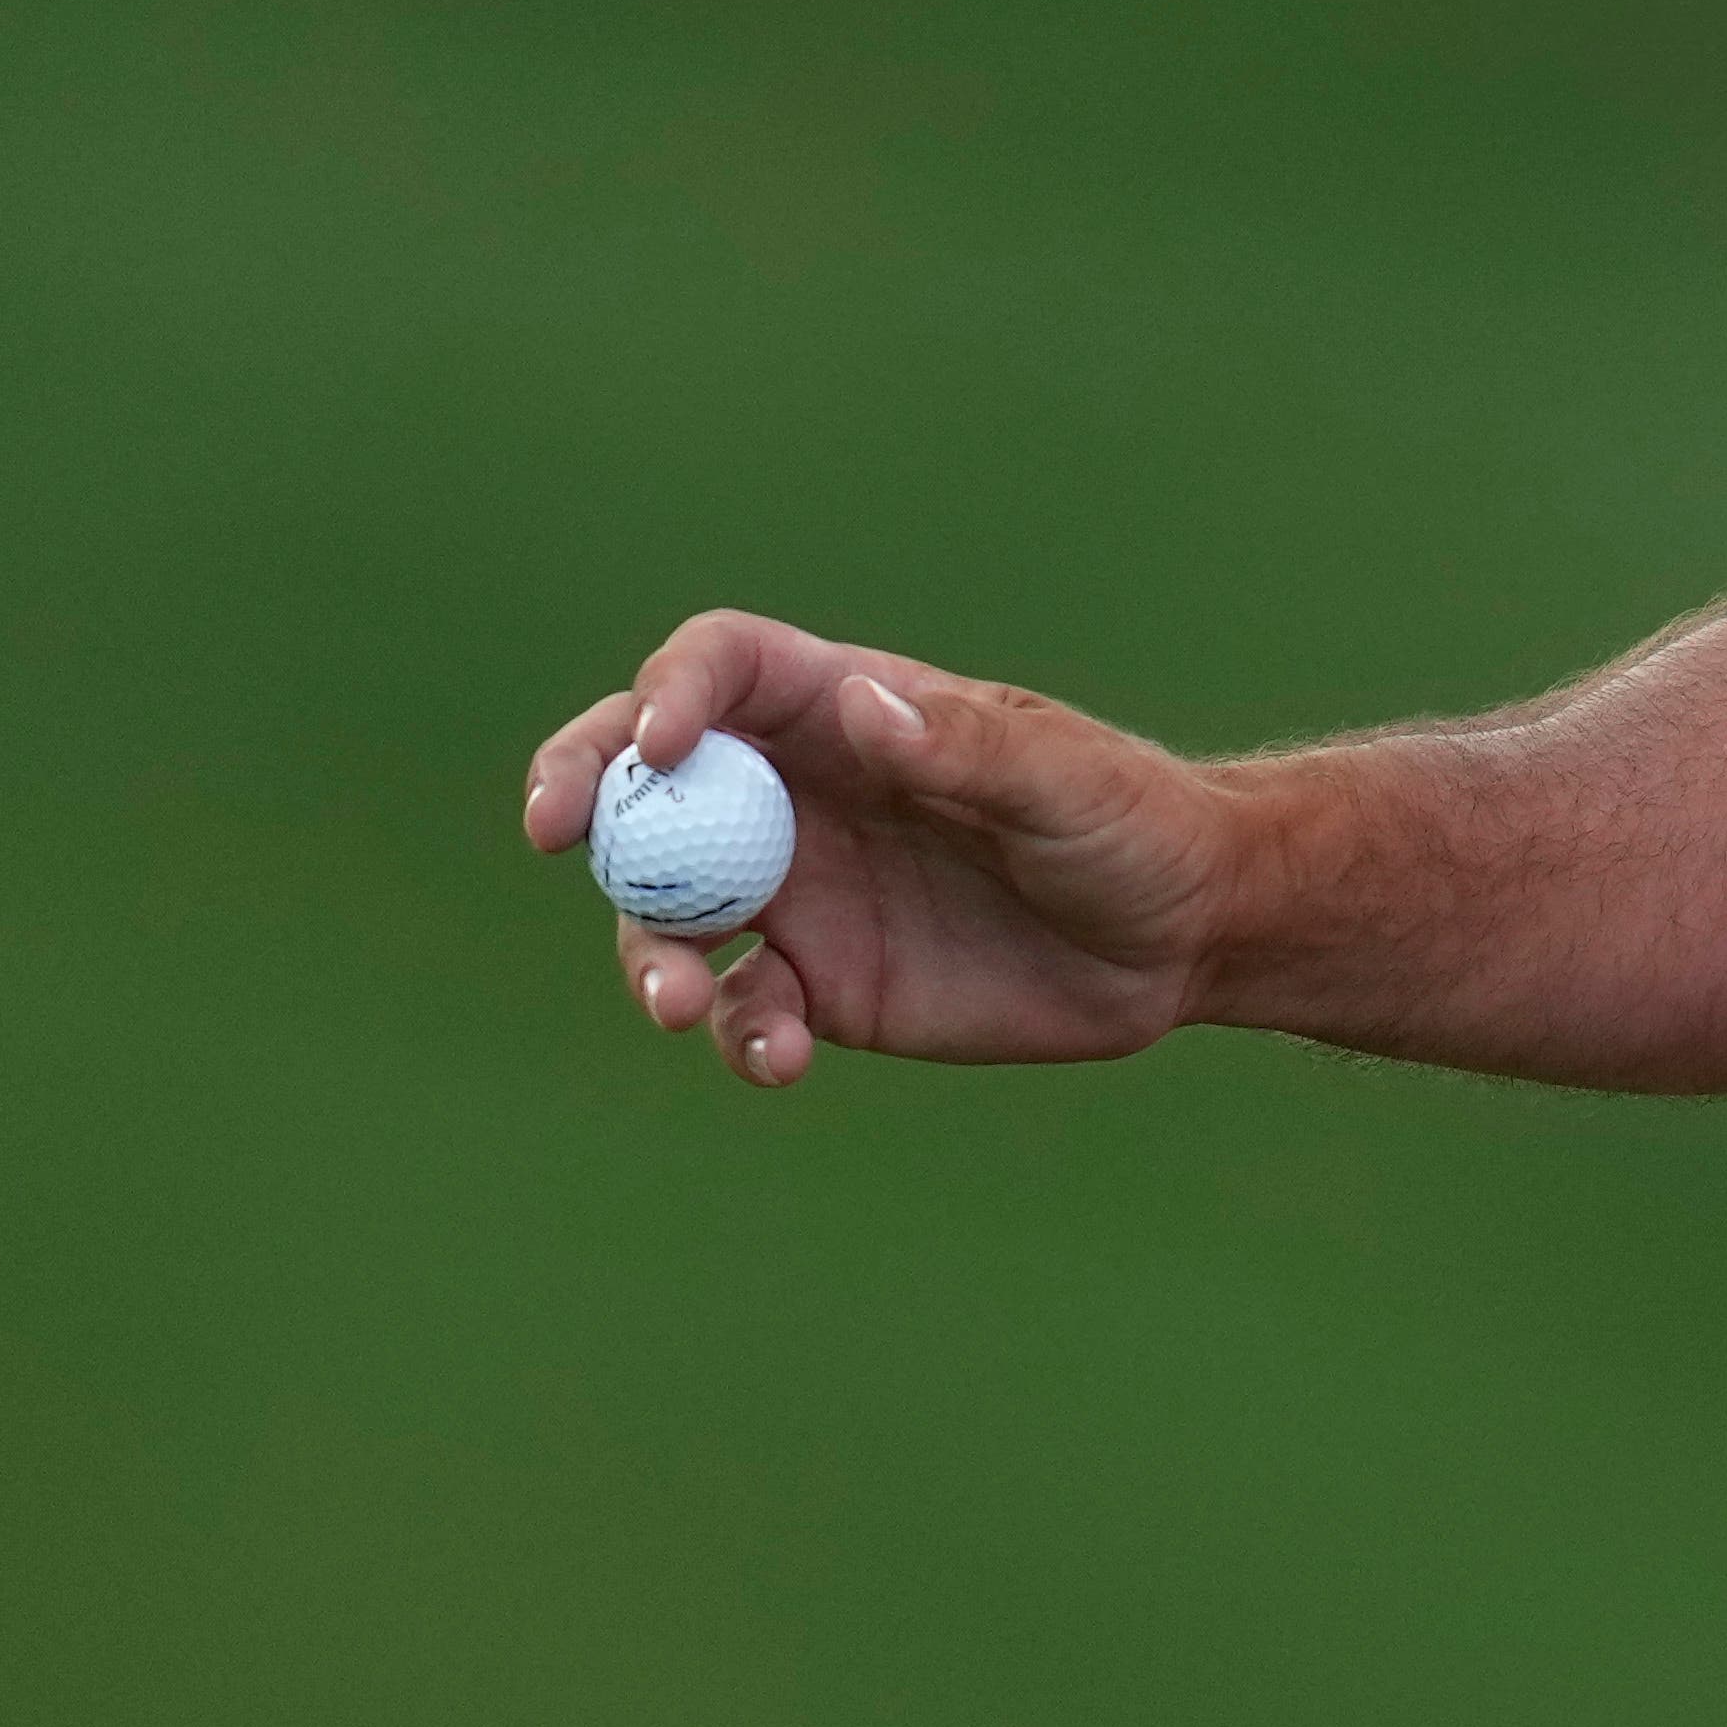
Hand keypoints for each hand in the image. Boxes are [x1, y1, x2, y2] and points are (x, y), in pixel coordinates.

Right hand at [516, 612, 1235, 1085]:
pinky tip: (779, 1059)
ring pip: (665, 905)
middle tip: (550, 829)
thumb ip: (965, 748)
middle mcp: (798, 794)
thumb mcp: (1062, 780)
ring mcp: (797, 893)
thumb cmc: (1129, 821)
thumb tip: (860, 714)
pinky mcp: (819, 985)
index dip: (673, 690)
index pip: (724, 668)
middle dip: (582, 787)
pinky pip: (738, 1009)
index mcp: (846, 710)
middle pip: (648, 775)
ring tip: (672, 1002)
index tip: (658, 741)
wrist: (1176, 940)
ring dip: (643, 946)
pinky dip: (736, 1035)